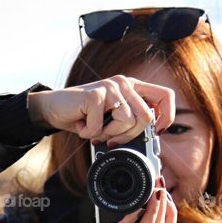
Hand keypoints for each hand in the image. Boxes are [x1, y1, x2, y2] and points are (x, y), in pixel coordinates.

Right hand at [28, 75, 175, 146]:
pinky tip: (82, 125)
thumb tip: (152, 138)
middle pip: (146, 117)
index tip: (157, 132)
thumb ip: (132, 122)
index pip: (165, 95)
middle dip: (129, 136)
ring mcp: (110, 87)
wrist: (54, 108)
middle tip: (111, 139)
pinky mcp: (95, 95)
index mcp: (133, 87)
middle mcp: (124, 83)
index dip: (167, 116)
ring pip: (127, 123)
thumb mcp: (113, 119)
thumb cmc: (85, 116)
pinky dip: (90, 134)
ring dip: (108, 135)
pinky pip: (102, 127)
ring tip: (94, 129)